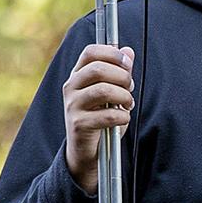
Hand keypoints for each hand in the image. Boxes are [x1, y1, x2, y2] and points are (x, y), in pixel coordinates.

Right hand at [62, 44, 133, 193]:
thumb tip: (128, 51)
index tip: (127, 64)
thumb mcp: (112, 93)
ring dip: (124, 97)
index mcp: (78, 75)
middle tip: (130, 88)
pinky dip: (122, 116)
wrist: (86, 151)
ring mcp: (72, 105)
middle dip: (122, 77)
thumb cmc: (100, 119)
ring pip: (104, 90)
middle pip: (98, 68)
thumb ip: (119, 72)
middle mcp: (71, 87)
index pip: (90, 52)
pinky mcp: (78, 124)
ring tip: (128, 105)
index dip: (112, 53)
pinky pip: (107, 115)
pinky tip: (124, 119)